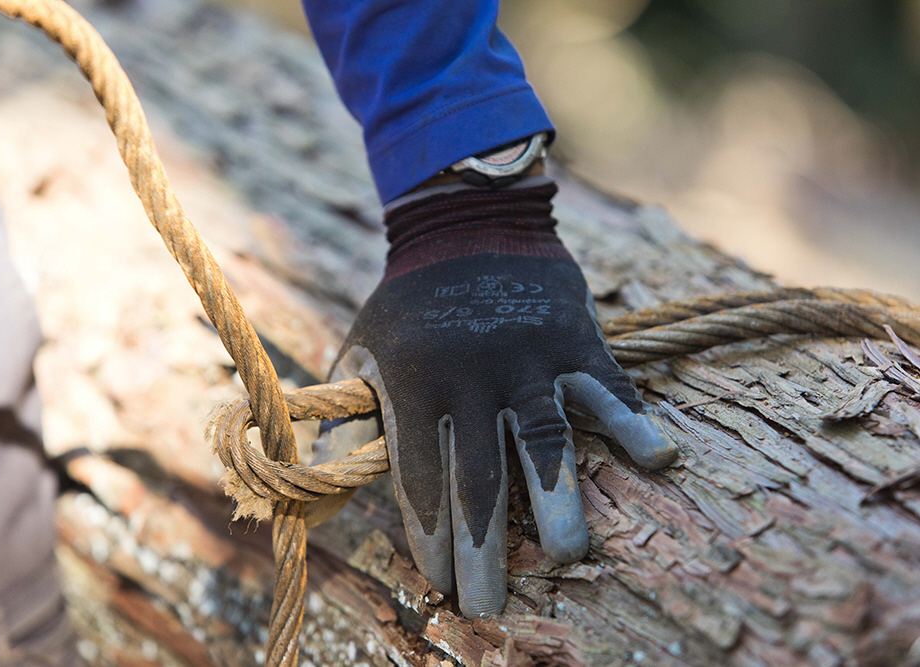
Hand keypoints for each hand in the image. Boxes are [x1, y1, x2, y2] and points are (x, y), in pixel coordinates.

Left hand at [316, 184, 677, 616]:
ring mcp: (527, 359)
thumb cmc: (408, 300)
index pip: (421, 478)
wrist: (466, 223)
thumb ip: (348, 414)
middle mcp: (471, 378)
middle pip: (479, 478)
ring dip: (556, 501)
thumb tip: (328, 480)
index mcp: (415, 384)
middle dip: (482, 547)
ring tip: (568, 554)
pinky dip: (633, 420)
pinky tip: (660, 458)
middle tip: (489, 603)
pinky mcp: (573, 339)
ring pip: (543, 441)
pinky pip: (607, 386)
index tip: (438, 584)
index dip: (429, 536)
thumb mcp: (363, 348)